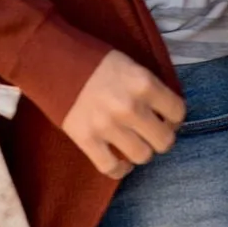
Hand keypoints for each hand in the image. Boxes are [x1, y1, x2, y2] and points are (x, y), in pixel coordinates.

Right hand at [61, 50, 186, 180]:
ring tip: (132, 142)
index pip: (178, 112)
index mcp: (143, 82)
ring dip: (139, 151)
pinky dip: (119, 169)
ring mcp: (107, 126)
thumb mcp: (127, 63)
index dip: (173, 117)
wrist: (50, 57)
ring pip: (142, 156)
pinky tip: (119, 160)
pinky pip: (112, 168)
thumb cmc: (90, 57)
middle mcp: (129, 107)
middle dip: (159, 137)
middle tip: (149, 131)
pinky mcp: (86, 139)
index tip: (164, 117)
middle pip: (164, 141)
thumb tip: (162, 111)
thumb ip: (146, 86)